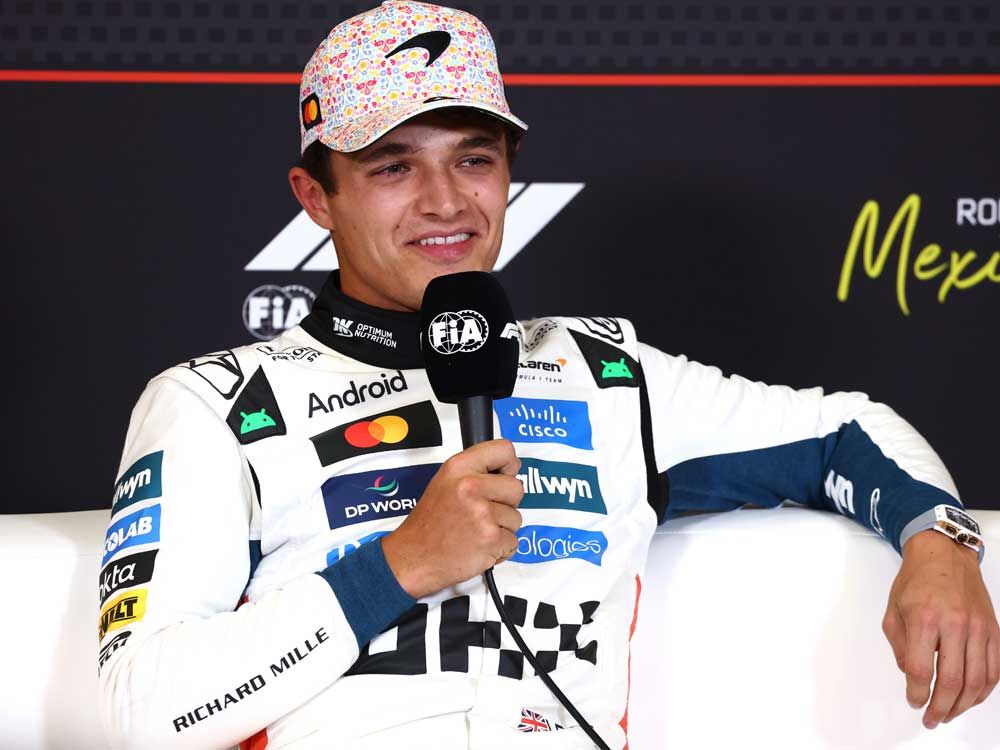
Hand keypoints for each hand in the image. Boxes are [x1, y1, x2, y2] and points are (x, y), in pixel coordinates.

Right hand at [382, 439, 523, 598]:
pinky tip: (478, 547)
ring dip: (502, 529)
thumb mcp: (445, 483)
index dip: (509, 465)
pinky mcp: (491, 538)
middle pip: (516, 488)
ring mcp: (482, 513)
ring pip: (516, 518)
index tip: (504, 476)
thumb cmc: (429, 524)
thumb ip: (475, 472)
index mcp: (459, 468)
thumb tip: (512, 467)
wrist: (413, 558)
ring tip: (475, 532)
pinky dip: (500, 549)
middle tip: (482, 514)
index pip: (504, 450)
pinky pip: (513, 541)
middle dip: (506, 504)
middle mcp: (471, 486)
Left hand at [882, 529, 999, 727]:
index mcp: (924, 618)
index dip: (917, 693)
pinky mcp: (993, 630)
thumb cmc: (915, 581)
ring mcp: (978, 628)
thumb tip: (912, 675)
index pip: (922, 669)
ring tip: (950, 713)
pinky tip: (971, 698)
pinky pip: (994, 668)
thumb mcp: (893, 610)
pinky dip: (984, 690)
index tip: (914, 701)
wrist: (944, 554)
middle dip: (941, 706)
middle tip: (932, 718)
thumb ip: (900, 645)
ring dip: (964, 704)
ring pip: (978, 680)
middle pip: (953, 680)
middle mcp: (955, 624)